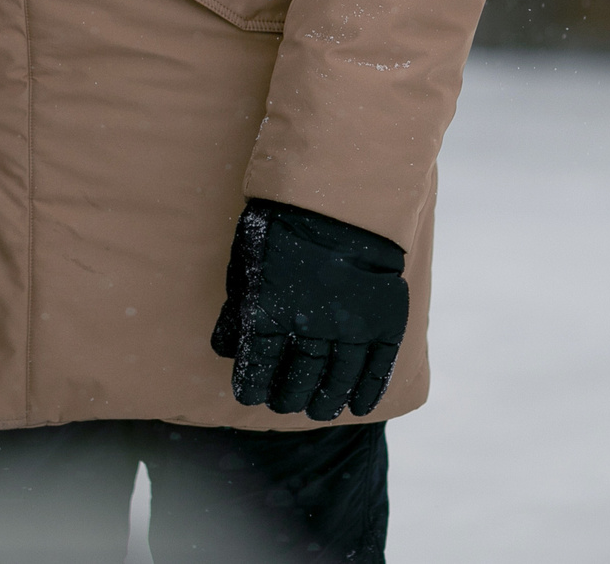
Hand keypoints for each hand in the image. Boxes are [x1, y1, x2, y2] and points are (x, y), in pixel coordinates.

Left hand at [210, 199, 407, 421]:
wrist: (338, 198)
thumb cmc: (282, 225)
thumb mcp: (246, 262)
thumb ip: (237, 308)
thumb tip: (225, 347)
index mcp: (270, 315)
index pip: (257, 368)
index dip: (252, 387)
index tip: (251, 395)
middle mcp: (310, 329)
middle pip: (298, 380)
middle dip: (288, 397)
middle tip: (286, 403)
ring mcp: (352, 327)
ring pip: (338, 380)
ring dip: (327, 401)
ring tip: (320, 411)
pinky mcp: (384, 322)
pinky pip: (378, 367)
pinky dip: (368, 390)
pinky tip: (359, 405)